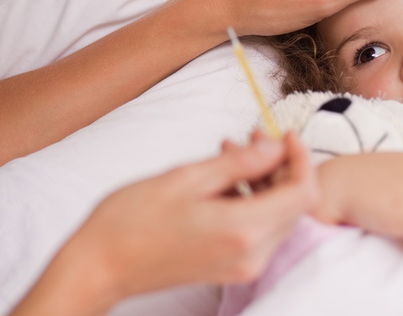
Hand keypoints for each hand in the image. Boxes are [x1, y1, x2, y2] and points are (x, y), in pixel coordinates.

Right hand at [14, 132, 317, 315]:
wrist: (100, 266)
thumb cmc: (131, 221)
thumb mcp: (186, 178)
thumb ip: (239, 163)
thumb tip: (275, 147)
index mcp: (242, 230)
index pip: (303, 192)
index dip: (300, 158)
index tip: (284, 134)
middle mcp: (251, 255)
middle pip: (294, 205)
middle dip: (281, 165)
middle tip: (252, 135)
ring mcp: (242, 266)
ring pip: (277, 216)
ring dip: (264, 181)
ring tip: (228, 151)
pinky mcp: (230, 268)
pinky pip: (258, 230)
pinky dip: (250, 200)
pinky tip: (221, 179)